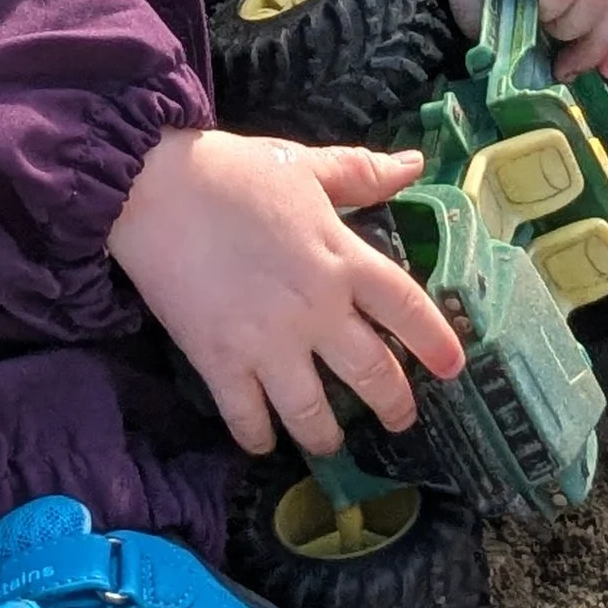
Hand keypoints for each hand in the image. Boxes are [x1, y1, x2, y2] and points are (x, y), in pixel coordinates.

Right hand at [108, 127, 462, 458]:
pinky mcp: (221, 362)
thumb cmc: (233, 172)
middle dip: (394, 405)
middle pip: (373, 374)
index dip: (437, 341)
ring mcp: (269, 343)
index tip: (454, 367)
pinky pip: (248, 421)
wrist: (153, 187)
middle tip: (400, 418)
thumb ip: (360, 172)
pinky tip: (263, 438)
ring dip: (327, 437)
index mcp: (342, 258)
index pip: (407, 308)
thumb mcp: (303, 164)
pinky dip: (258, 438)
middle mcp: (316, 310)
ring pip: (314, 415)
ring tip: (329, 443)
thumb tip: (414, 165)